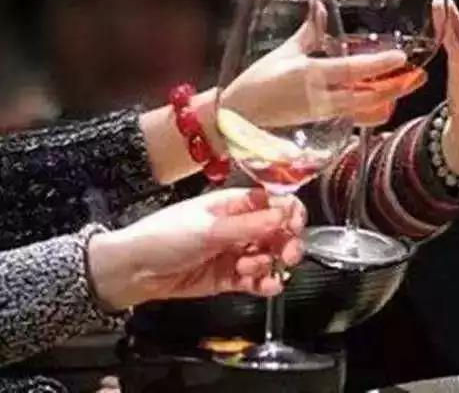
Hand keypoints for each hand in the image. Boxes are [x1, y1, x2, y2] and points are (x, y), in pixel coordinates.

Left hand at [87, 189, 305, 309]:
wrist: (134, 271)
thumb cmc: (163, 237)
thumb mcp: (209, 228)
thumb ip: (250, 224)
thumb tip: (284, 214)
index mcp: (235, 204)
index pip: (276, 203)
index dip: (290, 214)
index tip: (293, 227)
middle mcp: (240, 226)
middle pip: (280, 232)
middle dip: (287, 243)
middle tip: (287, 256)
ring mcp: (235, 252)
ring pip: (270, 257)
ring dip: (267, 264)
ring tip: (247, 269)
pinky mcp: (230, 277)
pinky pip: (258, 280)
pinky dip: (265, 284)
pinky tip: (265, 286)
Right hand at [220, 0, 425, 128]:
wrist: (240, 118)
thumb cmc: (260, 80)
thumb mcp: (287, 51)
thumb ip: (310, 29)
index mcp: (309, 74)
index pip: (350, 71)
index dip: (377, 65)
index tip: (400, 57)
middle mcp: (320, 96)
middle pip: (367, 96)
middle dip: (395, 87)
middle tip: (420, 76)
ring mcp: (323, 113)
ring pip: (365, 109)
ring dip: (389, 98)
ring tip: (410, 84)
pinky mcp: (324, 122)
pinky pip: (355, 117)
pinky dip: (374, 110)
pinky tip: (389, 101)